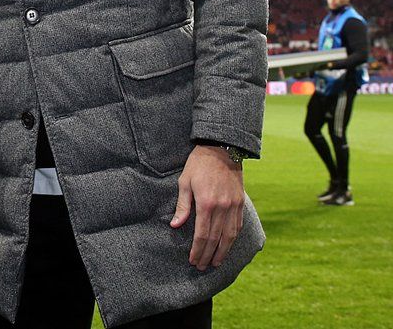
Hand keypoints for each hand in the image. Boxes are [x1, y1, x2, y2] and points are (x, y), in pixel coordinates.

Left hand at [170, 144, 244, 270]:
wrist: (221, 150)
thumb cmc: (198, 165)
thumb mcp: (185, 182)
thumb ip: (182, 206)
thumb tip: (175, 225)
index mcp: (207, 203)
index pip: (203, 234)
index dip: (198, 250)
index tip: (193, 260)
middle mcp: (223, 208)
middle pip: (216, 239)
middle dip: (208, 255)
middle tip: (201, 267)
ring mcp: (234, 206)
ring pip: (230, 236)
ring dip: (223, 252)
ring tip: (215, 263)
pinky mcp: (240, 203)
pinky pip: (238, 226)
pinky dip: (232, 240)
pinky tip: (227, 247)